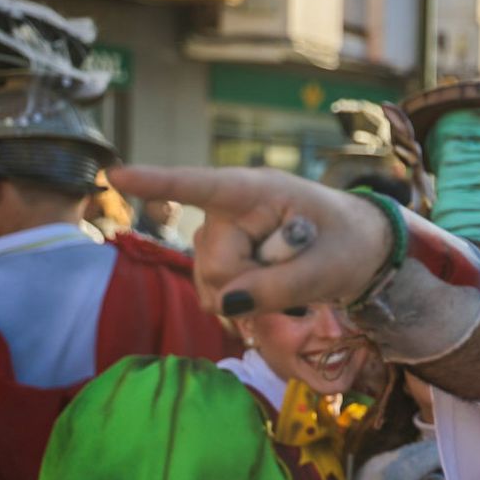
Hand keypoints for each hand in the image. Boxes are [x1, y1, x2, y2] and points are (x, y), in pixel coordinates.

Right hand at [107, 165, 390, 314]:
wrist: (363, 249)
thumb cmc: (350, 244)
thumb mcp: (328, 268)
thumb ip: (279, 287)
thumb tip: (224, 305)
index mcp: (258, 190)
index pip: (200, 185)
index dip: (158, 183)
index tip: (116, 175)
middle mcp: (231, 209)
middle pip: (216, 261)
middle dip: (253, 281)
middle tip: (297, 277)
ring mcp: (224, 235)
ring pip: (212, 283)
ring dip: (248, 296)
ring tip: (289, 283)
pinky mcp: (224, 259)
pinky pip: (215, 294)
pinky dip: (241, 304)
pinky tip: (269, 296)